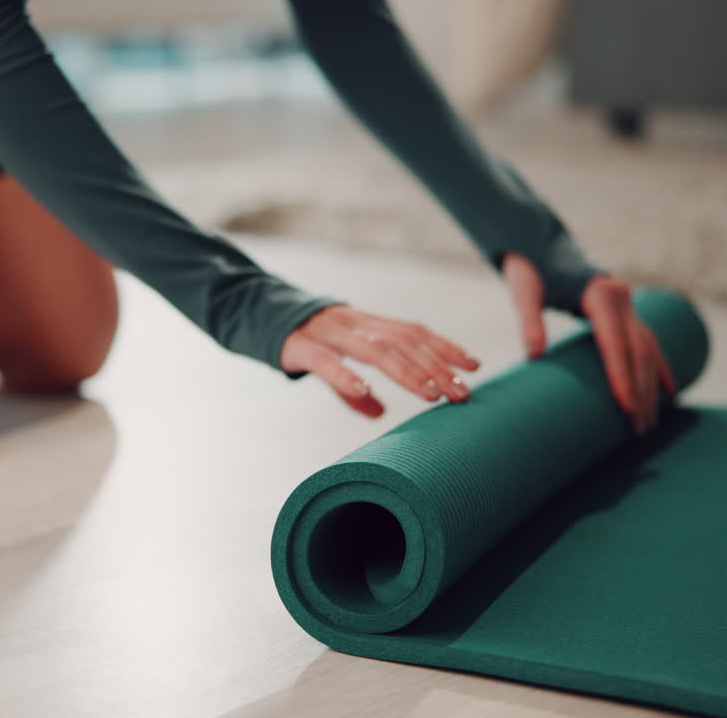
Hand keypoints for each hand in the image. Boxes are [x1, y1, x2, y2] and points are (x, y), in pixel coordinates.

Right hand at [281, 305, 478, 417]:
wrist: (253, 312)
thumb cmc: (301, 340)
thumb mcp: (333, 361)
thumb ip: (355, 388)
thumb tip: (379, 413)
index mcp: (366, 324)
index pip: (414, 330)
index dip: (445, 347)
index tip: (473, 367)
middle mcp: (354, 323)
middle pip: (403, 341)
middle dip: (437, 366)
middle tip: (462, 393)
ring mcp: (328, 332)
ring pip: (376, 349)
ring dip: (408, 372)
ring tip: (431, 394)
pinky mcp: (299, 345)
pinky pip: (325, 361)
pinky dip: (346, 375)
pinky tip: (365, 392)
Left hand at [502, 253, 676, 433]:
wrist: (540, 247)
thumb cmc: (530, 271)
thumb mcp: (525, 293)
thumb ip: (529, 321)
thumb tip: (533, 355)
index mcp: (601, 295)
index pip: (616, 343)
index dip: (622, 376)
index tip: (625, 408)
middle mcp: (622, 299)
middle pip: (638, 352)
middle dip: (640, 391)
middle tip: (638, 428)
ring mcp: (628, 305)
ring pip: (647, 351)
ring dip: (650, 387)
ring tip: (648, 422)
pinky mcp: (626, 312)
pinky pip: (649, 344)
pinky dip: (659, 368)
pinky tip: (669, 393)